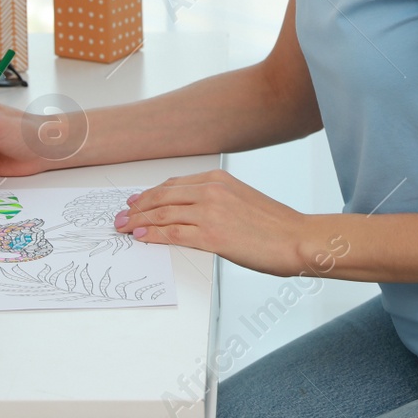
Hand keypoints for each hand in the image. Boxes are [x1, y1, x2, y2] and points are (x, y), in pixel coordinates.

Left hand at [113, 169, 314, 276]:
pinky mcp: (211, 236)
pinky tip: (141, 239)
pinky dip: (153, 236)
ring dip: (138, 222)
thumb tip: (193, 212)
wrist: (297, 238)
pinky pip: (173, 234)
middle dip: (137, 208)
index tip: (135, 201)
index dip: (150, 194)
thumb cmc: (276, 224)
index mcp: (218, 179)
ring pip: (162, 215)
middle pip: (162, 197)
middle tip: (121, 216)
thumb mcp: (243, 200)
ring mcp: (210, 212)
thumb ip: (216, 201)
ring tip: (124, 228)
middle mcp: (211, 191)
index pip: (173, 184)